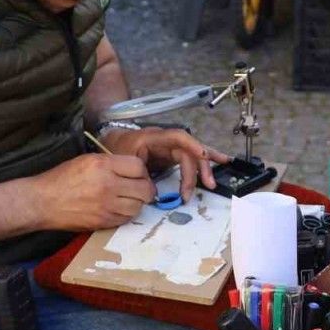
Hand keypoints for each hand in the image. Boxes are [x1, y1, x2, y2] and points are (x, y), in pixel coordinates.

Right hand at [33, 153, 154, 230]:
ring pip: (138, 206)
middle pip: (145, 189)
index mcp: (103, 165)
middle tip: (140, 188)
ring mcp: (107, 206)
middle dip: (146, 188)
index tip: (138, 174)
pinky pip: (126, 219)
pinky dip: (126, 214)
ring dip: (137, 203)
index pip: (139, 167)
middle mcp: (108, 185)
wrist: (43, 202)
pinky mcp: (103, 222)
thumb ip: (111, 163)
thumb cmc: (62, 178)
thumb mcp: (87, 160)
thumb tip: (132, 170)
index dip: (142, 171)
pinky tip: (118, 209)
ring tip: (128, 199)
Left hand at [102, 127, 230, 201]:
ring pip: (193, 153)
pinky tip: (219, 161)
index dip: (192, 145)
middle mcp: (166, 140)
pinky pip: (190, 157)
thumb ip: (140, 175)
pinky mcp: (172, 155)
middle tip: (206, 185)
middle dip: (199, 168)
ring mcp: (170, 147)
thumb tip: (156, 192)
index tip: (203, 157)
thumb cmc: (116, 151)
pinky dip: (204, 161)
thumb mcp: (123, 162)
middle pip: (189, 150)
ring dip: (206, 166)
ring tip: (214, 179)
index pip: (177, 138)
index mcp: (153, 137)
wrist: (110, 144)